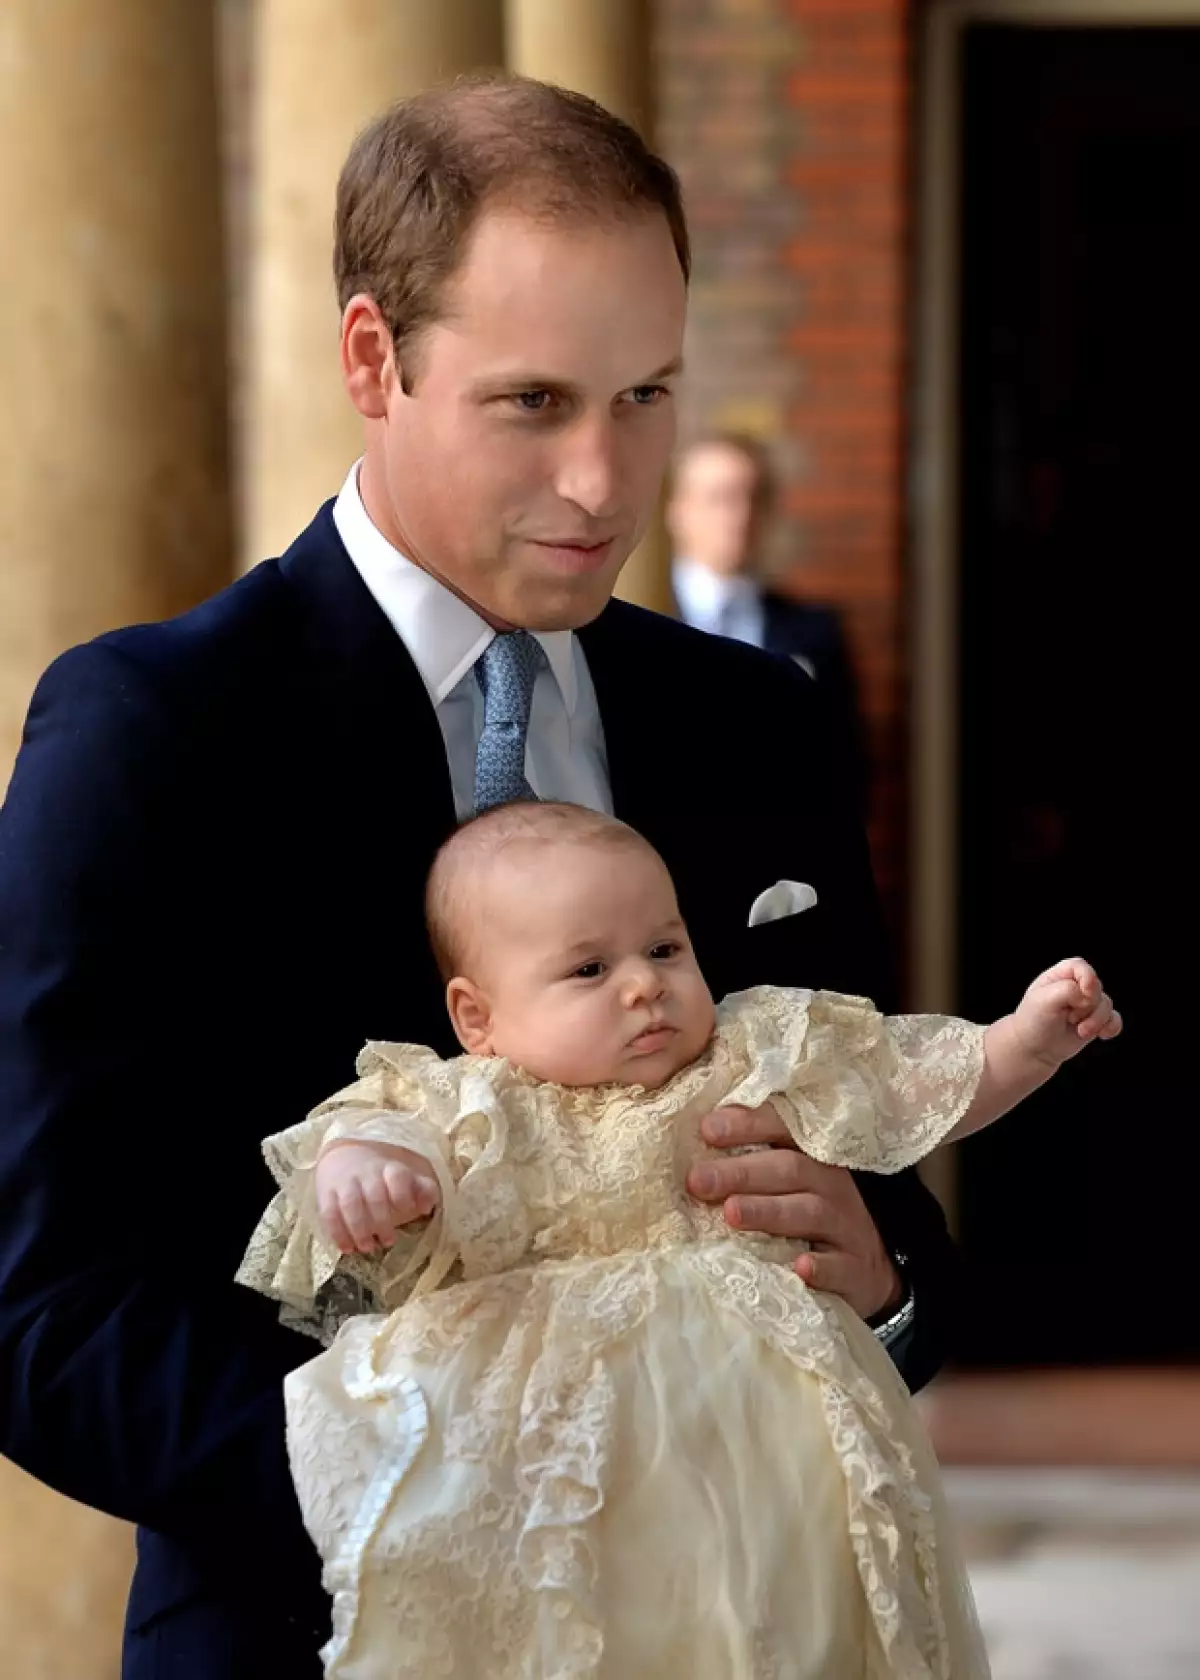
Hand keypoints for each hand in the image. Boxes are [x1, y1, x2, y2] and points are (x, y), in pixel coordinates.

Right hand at [314, 1141, 440, 1254]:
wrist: (344, 1157)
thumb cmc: (383, 1178)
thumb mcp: (407, 1179)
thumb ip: (423, 1191)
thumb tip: (426, 1207)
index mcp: (390, 1169)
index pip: (397, 1176)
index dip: (403, 1194)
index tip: (407, 1210)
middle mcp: (367, 1174)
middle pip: (374, 1195)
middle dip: (382, 1221)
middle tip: (388, 1242)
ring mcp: (345, 1183)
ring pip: (350, 1204)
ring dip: (359, 1229)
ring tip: (366, 1248)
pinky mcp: (326, 1194)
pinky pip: (329, 1213)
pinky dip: (337, 1233)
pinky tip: (346, 1248)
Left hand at [686, 1103, 900, 1319]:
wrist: (868, 1273)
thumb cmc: (810, 1220)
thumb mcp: (789, 1184)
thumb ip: (750, 1163)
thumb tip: (692, 1143)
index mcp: (811, 1156)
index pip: (783, 1128)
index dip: (748, 1124)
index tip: (706, 1129)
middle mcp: (831, 1186)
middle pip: (789, 1169)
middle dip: (741, 1172)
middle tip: (697, 1180)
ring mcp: (847, 1228)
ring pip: (810, 1213)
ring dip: (769, 1212)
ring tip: (731, 1213)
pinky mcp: (857, 1271)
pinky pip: (841, 1267)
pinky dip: (822, 1268)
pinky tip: (800, 1268)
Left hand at [1013, 958, 1121, 1067]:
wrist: (1034, 1050)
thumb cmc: (1033, 1022)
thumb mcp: (1044, 1000)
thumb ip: (1068, 990)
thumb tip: (1089, 996)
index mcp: (1060, 975)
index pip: (1080, 966)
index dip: (1087, 979)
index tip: (1084, 994)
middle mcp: (1075, 986)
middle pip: (1097, 988)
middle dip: (1087, 1006)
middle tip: (1070, 1018)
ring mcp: (1086, 1004)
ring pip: (1107, 1005)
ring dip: (1096, 1021)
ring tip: (1080, 1031)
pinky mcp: (1095, 1020)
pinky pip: (1114, 1019)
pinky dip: (1111, 1027)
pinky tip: (1101, 1035)